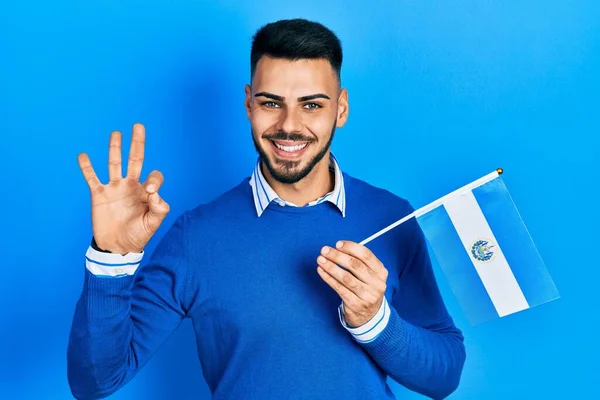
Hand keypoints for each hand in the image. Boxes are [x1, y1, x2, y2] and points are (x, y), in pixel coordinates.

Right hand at [78, 123, 169, 253]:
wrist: (118, 247)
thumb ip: (159, 210)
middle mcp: (131, 186)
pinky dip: (87, 167)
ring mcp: (114, 188)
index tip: (150, 192)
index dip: (154, 180)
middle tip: (139, 126)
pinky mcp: (99, 195)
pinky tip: (83, 155)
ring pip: (114, 163)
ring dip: (115, 148)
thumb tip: (155, 194)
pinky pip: (92, 178)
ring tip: (116, 133)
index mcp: (146, 192)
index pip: (153, 176)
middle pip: (135, 160)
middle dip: (138, 144)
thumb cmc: (138, 236)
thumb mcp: (153, 224)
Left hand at [316, 240, 387, 327]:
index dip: (350, 247)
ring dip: (330, 266)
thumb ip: (359, 261)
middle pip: (355, 265)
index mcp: (381, 272)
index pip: (366, 255)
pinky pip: (339, 288)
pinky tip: (321, 271)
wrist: (369, 315)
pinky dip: (328, 278)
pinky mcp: (355, 304)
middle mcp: (376, 283)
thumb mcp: (370, 275)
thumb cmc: (365, 288)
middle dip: (337, 256)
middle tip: (324, 250)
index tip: (337, 244)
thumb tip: (337, 248)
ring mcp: (367, 295)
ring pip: (345, 277)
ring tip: (320, 260)